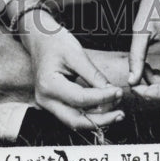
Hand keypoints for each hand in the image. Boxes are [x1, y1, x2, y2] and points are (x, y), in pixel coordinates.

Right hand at [21, 14, 124, 129]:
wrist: (39, 39)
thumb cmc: (55, 41)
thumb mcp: (75, 53)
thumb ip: (93, 75)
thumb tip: (111, 92)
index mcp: (48, 84)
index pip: (81, 99)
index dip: (102, 98)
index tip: (118, 92)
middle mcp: (45, 99)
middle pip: (76, 120)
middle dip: (101, 119)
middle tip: (120, 113)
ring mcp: (47, 104)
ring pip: (75, 121)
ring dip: (97, 120)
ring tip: (116, 112)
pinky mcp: (53, 104)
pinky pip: (73, 114)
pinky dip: (89, 115)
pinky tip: (104, 109)